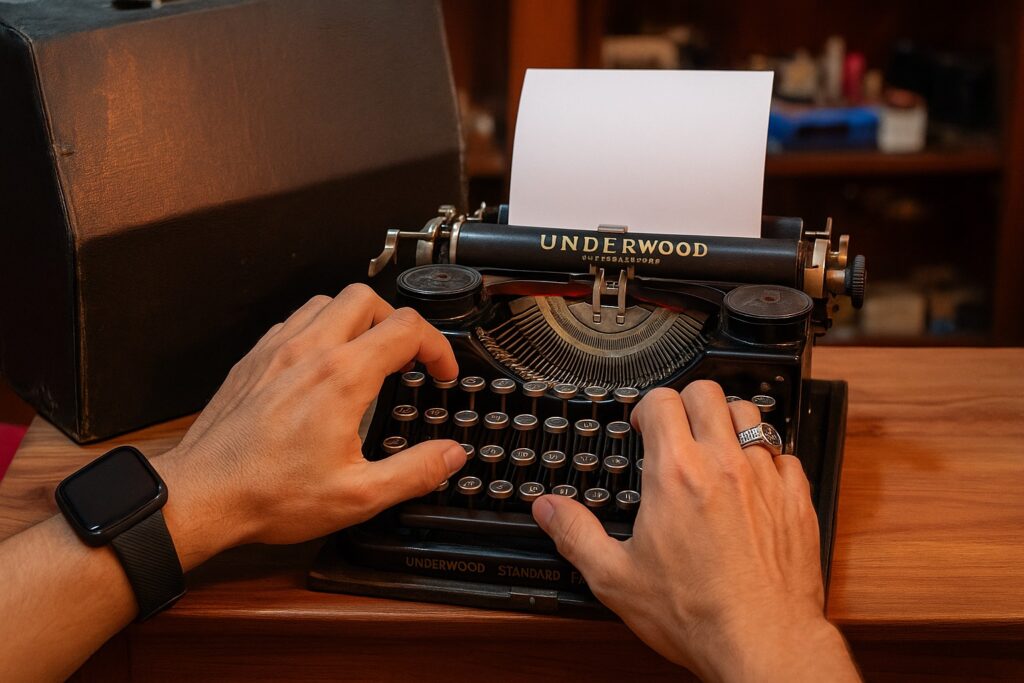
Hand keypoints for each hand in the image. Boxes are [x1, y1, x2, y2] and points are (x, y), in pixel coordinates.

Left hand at [152, 285, 467, 567]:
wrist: (201, 496)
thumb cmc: (270, 495)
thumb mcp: (358, 496)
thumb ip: (414, 472)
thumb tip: (450, 455)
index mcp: (341, 377)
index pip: (406, 328)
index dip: (437, 346)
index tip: (440, 372)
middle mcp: (308, 351)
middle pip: (366, 298)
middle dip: (397, 321)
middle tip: (405, 358)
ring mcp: (276, 350)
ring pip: (327, 302)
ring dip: (357, 320)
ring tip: (367, 356)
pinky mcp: (253, 360)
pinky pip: (294, 322)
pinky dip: (319, 330)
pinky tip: (321, 366)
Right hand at [532, 381, 858, 681]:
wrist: (762, 643)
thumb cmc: (696, 614)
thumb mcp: (616, 578)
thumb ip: (576, 535)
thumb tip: (547, 509)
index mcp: (676, 474)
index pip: (662, 400)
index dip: (647, 406)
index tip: (643, 426)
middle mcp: (723, 465)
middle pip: (708, 393)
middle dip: (687, 402)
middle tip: (677, 428)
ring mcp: (765, 479)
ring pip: (751, 415)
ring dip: (728, 422)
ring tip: (715, 447)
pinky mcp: (796, 500)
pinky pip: (785, 455)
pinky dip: (767, 459)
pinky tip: (753, 482)